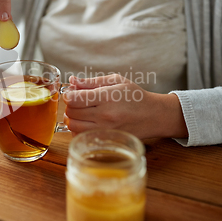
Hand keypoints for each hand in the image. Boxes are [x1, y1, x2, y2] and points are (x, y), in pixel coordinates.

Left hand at [63, 75, 187, 139]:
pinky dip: (77, 129)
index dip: (68, 95)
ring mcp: (104, 130)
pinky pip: (81, 136)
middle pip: (71, 112)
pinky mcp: (105, 139)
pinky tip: (86, 122)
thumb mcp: (115, 81)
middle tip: (78, 101)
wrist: (153, 115)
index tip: (73, 93)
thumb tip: (72, 81)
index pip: (73, 99)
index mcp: (106, 97)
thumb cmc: (135, 96)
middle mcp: (104, 116)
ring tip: (81, 111)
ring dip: (72, 118)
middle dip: (70, 105)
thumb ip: (91, 81)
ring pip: (73, 126)